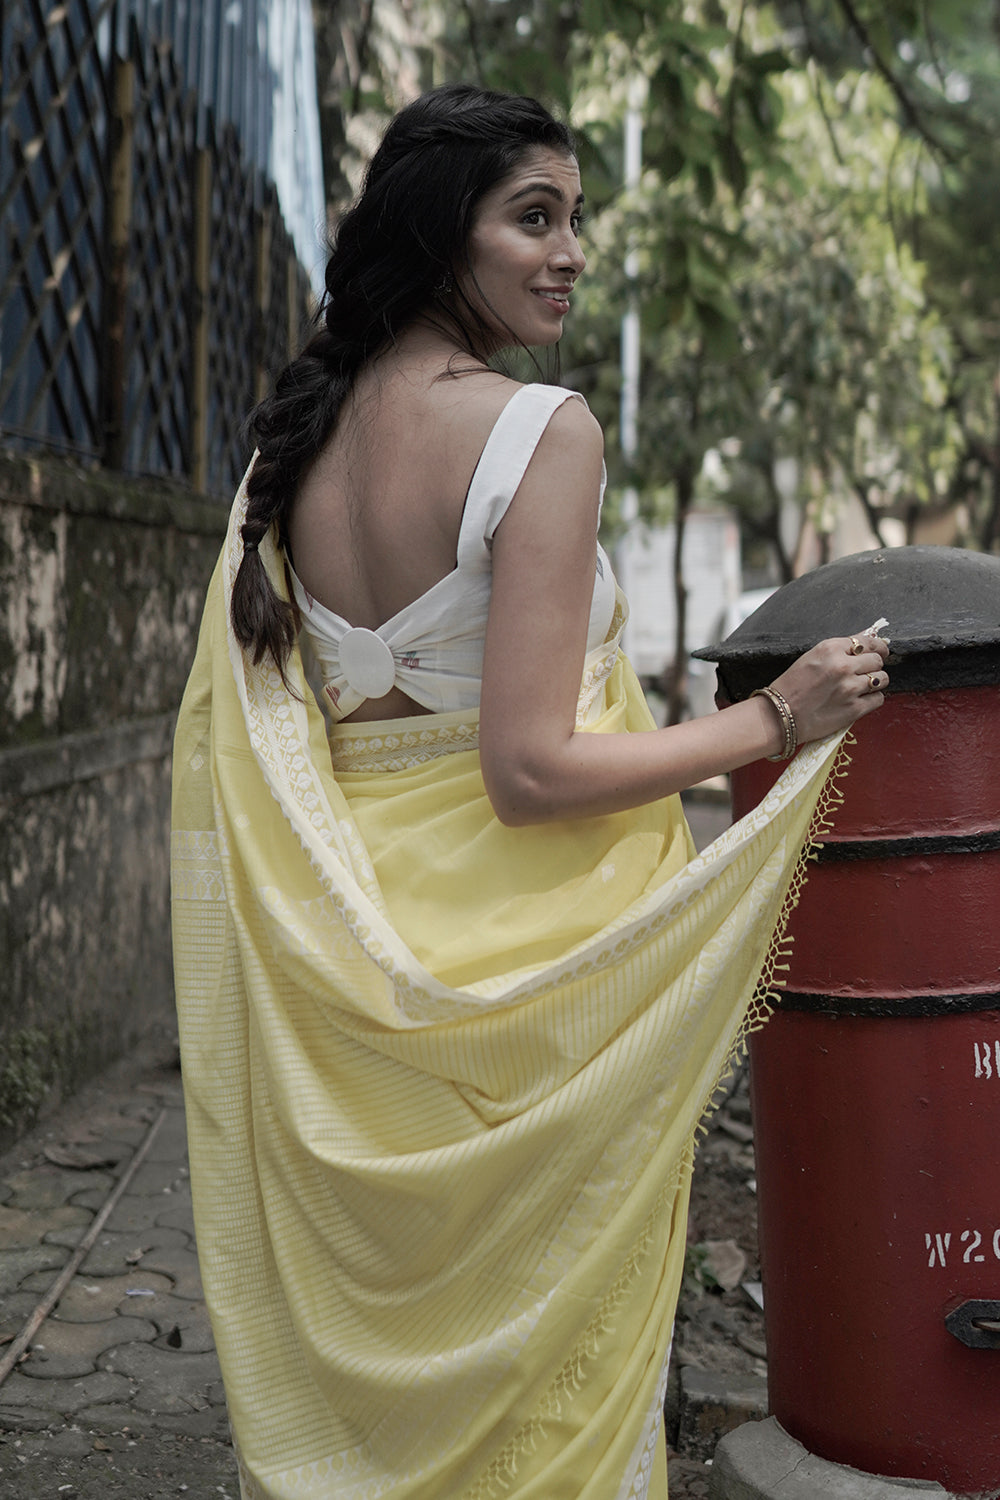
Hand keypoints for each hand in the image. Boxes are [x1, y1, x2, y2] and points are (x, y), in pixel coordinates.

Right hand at [768, 631, 890, 747]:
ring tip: (862, 687)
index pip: (868, 641)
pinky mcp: (854, 709)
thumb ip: (839, 649)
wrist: (780, 716)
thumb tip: (867, 637)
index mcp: (830, 649)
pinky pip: (878, 699)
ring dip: (875, 682)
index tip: (880, 651)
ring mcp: (850, 688)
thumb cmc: (791, 687)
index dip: (877, 647)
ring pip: (882, 679)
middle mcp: (843, 666)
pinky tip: (859, 700)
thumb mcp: (811, 657)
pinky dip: (872, 699)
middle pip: (877, 660)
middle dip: (874, 666)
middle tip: (864, 672)